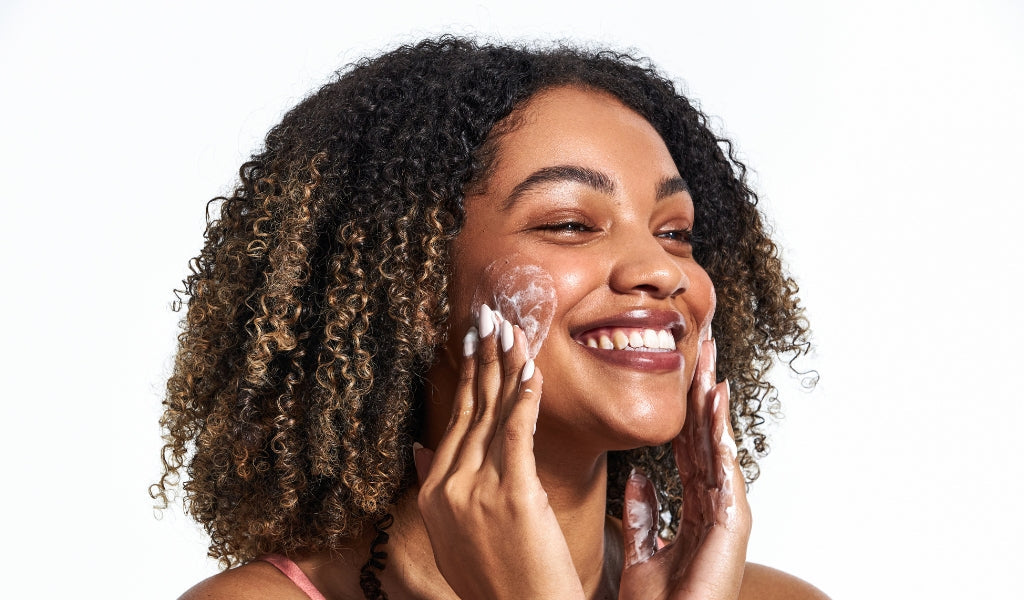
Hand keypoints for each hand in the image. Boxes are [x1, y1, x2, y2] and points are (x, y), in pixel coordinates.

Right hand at [413, 304, 585, 599]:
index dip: (466, 376)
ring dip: (505, 364)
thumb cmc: (496, 580)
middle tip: (489, 315)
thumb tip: (421, 449)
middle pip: (471, 408)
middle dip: (482, 356)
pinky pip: (518, 434)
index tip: (472, 341)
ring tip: (512, 328)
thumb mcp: (451, 536)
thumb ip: (438, 489)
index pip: (454, 420)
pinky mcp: (512, 496)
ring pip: (494, 413)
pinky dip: (524, 398)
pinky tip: (529, 369)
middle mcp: (450, 486)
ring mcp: (478, 491)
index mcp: (435, 492)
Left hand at [618, 337, 751, 598]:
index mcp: (693, 509)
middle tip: (703, 348)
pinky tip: (716, 405)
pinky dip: (721, 436)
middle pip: (708, 438)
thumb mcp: (641, 550)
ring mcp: (726, 516)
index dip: (685, 409)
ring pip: (719, 447)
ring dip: (714, 405)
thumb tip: (637, 475)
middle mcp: (713, 507)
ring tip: (710, 364)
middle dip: (704, 393)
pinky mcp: (732, 527)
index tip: (683, 371)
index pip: (689, 447)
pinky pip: (725, 470)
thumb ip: (644, 512)